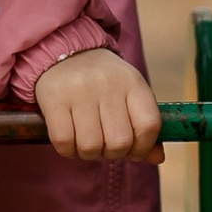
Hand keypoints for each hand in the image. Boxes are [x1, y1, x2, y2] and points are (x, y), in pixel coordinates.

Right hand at [33, 46, 164, 160]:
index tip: (134, 150)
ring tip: (87, 141)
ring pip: (90, 146)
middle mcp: (107, 84)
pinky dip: (68, 150)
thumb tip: (157, 158)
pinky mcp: (54, 99)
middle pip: (119, 142)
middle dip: (113, 153)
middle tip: (105, 144)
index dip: (144, 147)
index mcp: (132, 82)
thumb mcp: (129, 94)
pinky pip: (64, 142)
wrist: (63, 53)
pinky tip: (70, 139)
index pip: (149, 125)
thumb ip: (144, 126)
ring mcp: (79, 91)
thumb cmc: (102, 82)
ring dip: (89, 153)